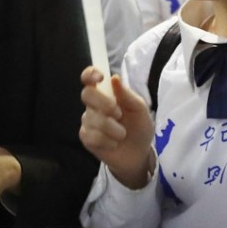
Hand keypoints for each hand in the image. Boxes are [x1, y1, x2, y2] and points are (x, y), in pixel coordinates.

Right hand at [79, 67, 154, 189]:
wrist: (138, 153)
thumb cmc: (139, 127)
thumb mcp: (140, 110)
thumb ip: (127, 95)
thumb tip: (114, 78)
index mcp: (106, 93)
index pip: (89, 78)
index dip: (90, 74)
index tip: (100, 77)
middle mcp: (93, 105)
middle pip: (87, 94)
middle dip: (103, 103)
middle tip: (118, 114)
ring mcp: (88, 121)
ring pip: (92, 118)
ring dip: (112, 128)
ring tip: (122, 134)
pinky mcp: (86, 138)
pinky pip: (92, 136)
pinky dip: (107, 141)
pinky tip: (113, 144)